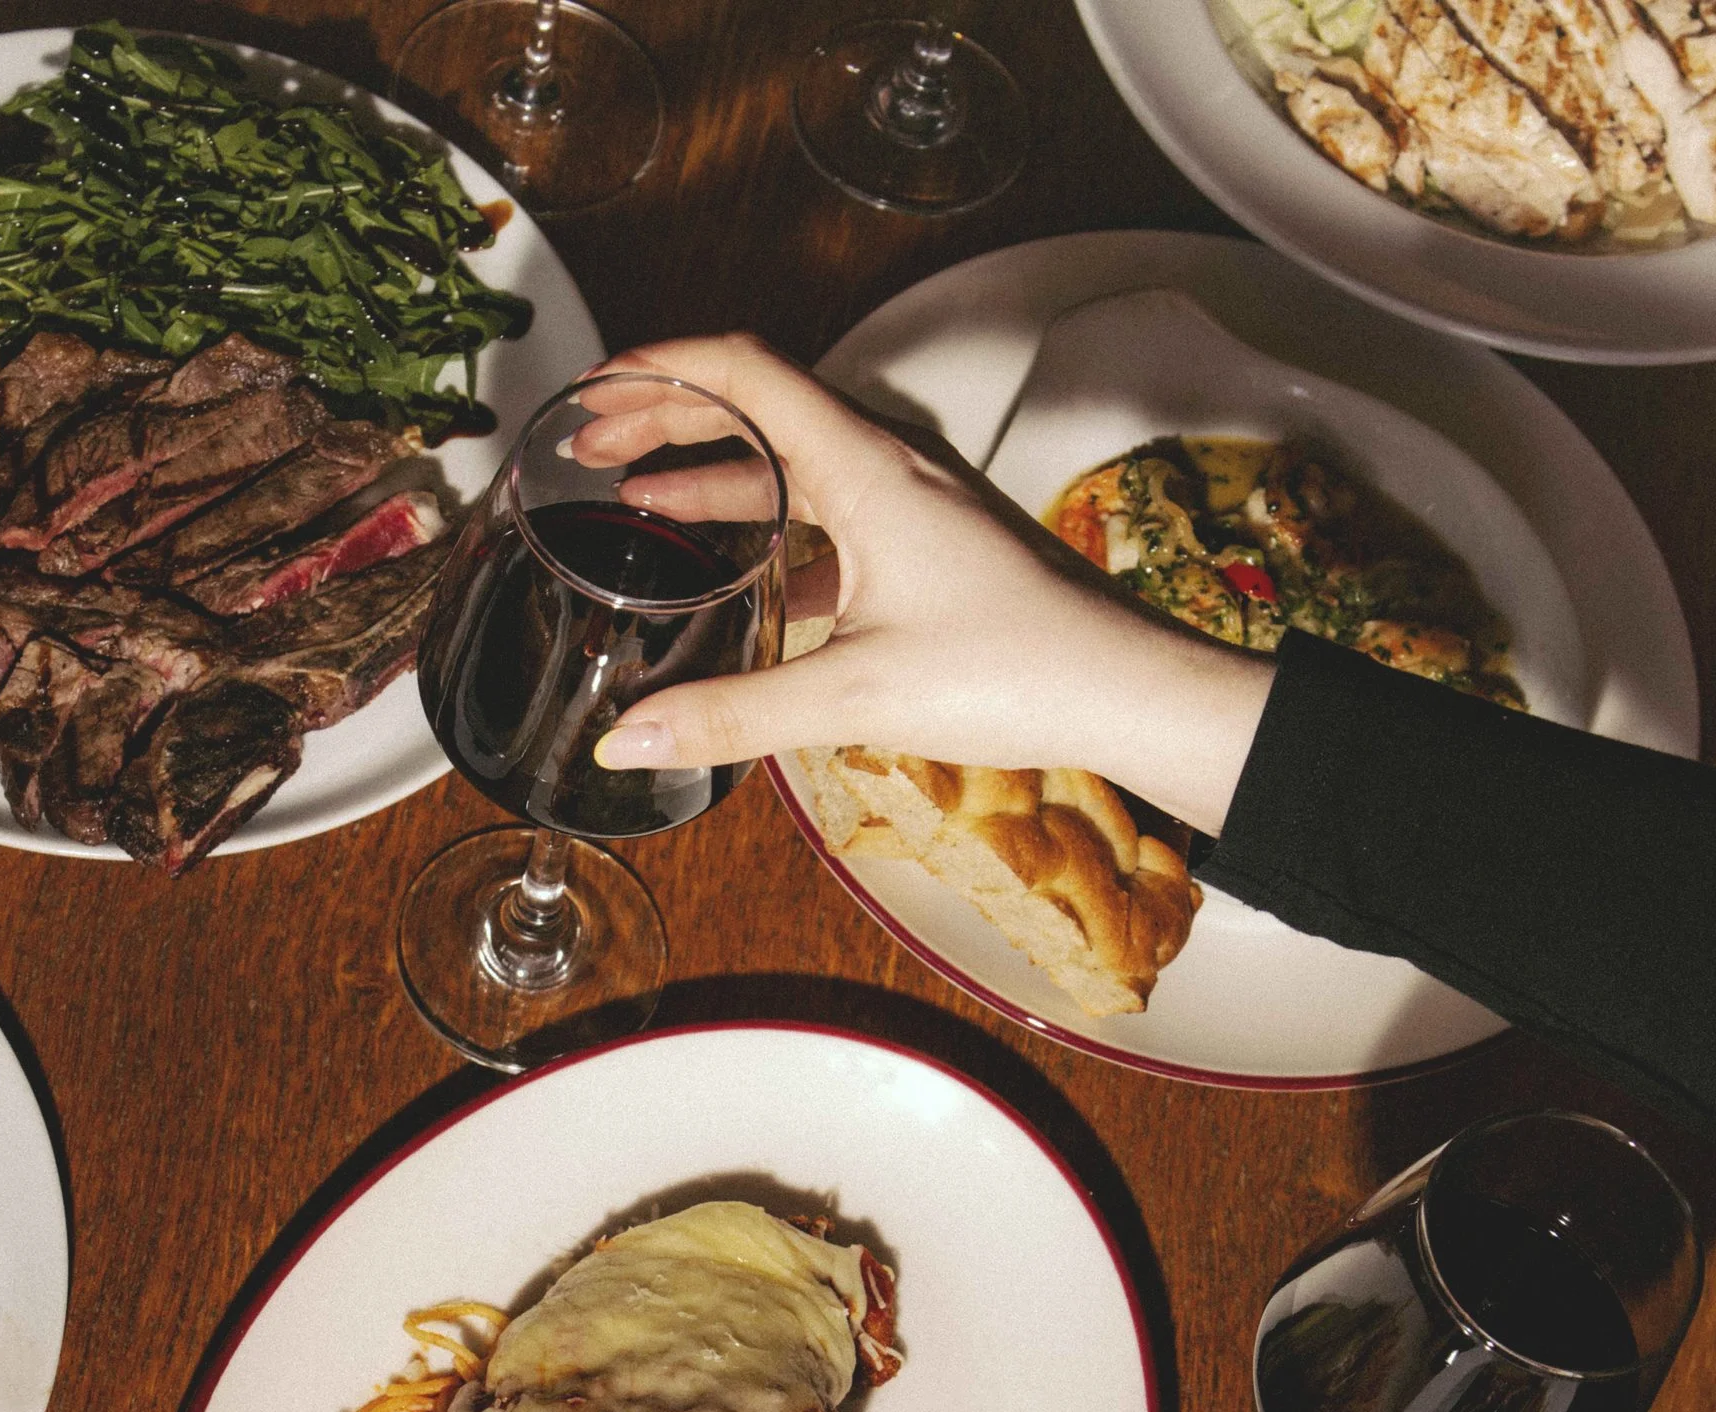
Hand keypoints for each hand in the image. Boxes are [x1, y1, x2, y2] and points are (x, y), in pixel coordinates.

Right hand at [572, 335, 1275, 834]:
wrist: (1122, 690)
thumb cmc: (1015, 671)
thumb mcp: (854, 695)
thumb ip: (732, 714)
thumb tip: (628, 740)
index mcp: (865, 465)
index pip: (743, 370)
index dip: (658, 368)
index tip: (594, 388)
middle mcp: (886, 464)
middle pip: (757, 406)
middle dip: (667, 416)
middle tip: (593, 441)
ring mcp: (908, 504)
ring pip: (788, 463)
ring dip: (710, 473)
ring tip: (636, 498)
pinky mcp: (924, 548)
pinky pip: (823, 516)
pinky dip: (762, 528)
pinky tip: (731, 575)